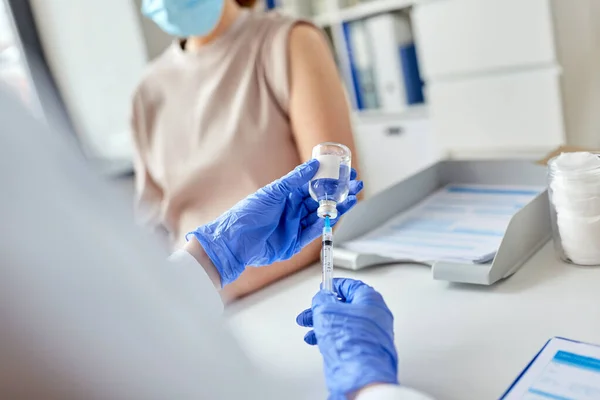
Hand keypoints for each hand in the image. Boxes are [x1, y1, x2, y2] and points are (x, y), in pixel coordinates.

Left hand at [187, 160, 362, 285]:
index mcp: (287, 196)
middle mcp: (292, 210)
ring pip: (321, 215)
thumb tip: (313, 165)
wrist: (234, 241)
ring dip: (337, 206)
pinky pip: (314, 232)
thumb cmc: (246, 214)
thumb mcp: (272, 192)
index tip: (344, 171)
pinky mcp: (295, 243)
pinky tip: (337, 214)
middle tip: (355, 184)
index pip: (313, 185)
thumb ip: (294, 180)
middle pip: (321, 200)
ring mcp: (295, 226)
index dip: (329, 178)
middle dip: (339, 192)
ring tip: (353, 197)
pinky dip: (325, 223)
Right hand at [296, 279, 397, 398]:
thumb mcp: (326, 311)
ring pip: (343, 322)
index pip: (351, 285)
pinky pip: (346, 337)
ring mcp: (371, 334)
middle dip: (323, 308)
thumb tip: (322, 296)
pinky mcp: (365, 349)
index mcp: (371, 300)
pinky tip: (317, 339)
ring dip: (323, 323)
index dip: (334, 286)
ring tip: (308, 326)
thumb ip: (322, 299)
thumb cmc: (350, 343)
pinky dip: (331, 335)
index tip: (324, 287)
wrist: (359, 374)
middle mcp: (375, 316)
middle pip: (345, 305)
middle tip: (311, 310)